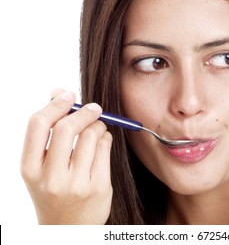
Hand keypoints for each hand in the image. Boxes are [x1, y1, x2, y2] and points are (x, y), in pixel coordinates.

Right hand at [21, 90, 112, 223]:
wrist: (68, 228)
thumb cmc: (53, 190)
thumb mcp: (41, 167)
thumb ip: (48, 132)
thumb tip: (59, 92)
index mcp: (30, 168)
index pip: (38, 125)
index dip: (55, 104)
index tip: (68, 95)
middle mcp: (51, 178)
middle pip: (67, 127)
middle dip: (83, 111)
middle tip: (93, 107)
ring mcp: (76, 184)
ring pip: (91, 135)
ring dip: (98, 124)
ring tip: (97, 128)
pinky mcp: (99, 187)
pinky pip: (105, 148)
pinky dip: (106, 137)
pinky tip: (102, 141)